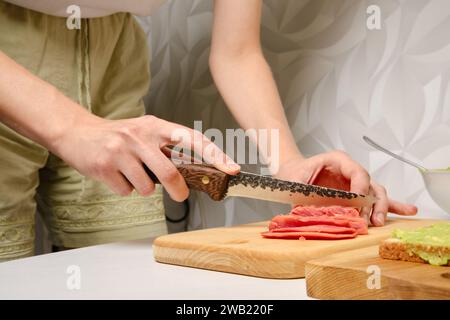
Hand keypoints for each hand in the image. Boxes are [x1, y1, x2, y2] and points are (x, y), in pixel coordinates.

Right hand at [51, 115, 239, 200]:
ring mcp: (121, 150)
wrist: (77, 132)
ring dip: (142, 187)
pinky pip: (126, 191)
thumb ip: (166, 148)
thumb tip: (192, 173)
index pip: (192, 139)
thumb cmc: (118, 136)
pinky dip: (124, 189)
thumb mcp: (145, 132)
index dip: (214, 155)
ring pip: (147, 187)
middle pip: (170, 172)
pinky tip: (116, 175)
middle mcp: (140, 135)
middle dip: (177, 189)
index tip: (231, 169)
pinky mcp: (105, 166)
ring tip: (131, 173)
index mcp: (156, 125)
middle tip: (180, 195)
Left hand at [274, 151, 416, 225]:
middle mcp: (350, 170)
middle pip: (371, 184)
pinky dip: (392, 205)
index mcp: (338, 160)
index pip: (358, 172)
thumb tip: (312, 208)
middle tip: (370, 220)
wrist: (290, 173)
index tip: (358, 204)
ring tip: (380, 221)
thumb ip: (304, 192)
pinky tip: (408, 211)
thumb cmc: (293, 173)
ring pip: (376, 192)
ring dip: (382, 208)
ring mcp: (355, 181)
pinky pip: (375, 198)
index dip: (361, 189)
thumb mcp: (294, 181)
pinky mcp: (356, 193)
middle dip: (373, 203)